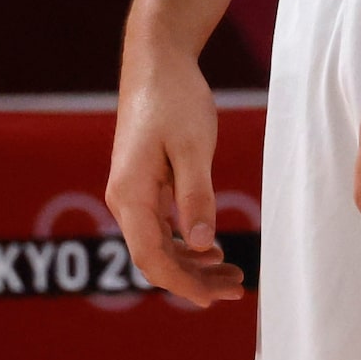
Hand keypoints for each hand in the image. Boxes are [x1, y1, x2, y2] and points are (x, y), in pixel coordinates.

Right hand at [107, 40, 245, 305]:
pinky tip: (211, 248)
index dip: (183, 284)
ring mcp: (130, 191)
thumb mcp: (193, 147)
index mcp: (129, 192)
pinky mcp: (141, 183)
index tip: (216, 299)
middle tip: (238, 289)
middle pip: (154, 258)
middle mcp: (123, 198)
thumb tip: (200, 246)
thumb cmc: (174, 98)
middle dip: (194, 280)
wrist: (157, 60)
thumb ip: (195, 198)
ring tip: (233, 275)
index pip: (151, 257)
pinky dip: (185, 244)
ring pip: (157, 245)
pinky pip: (159, 227)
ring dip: (192, 265)